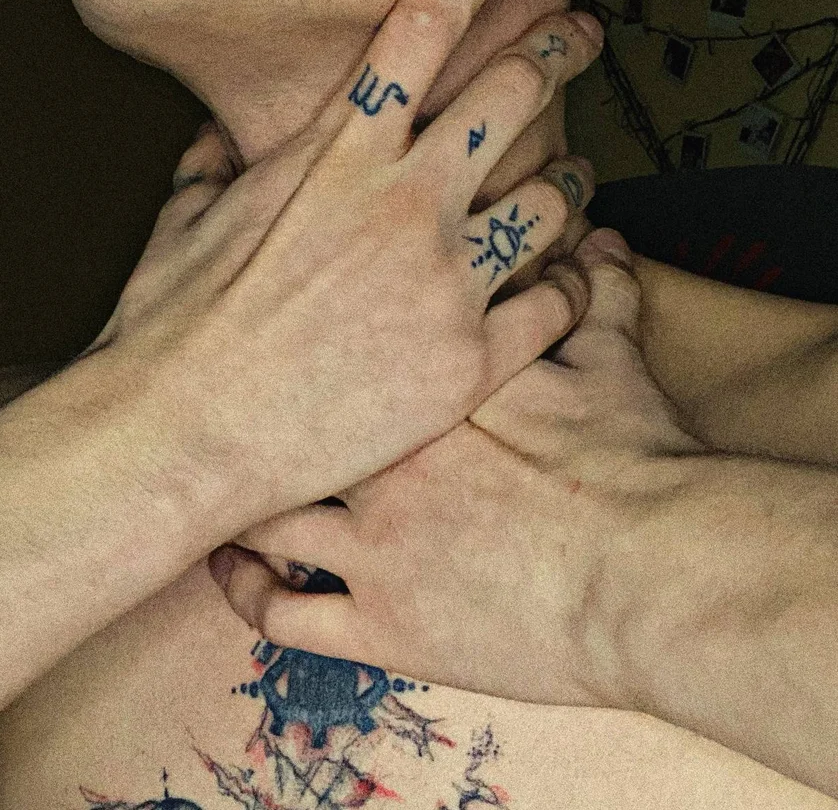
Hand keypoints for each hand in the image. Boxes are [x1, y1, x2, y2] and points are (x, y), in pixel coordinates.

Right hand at [78, 0, 603, 532]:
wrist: (186, 435)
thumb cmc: (173, 334)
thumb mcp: (178, 228)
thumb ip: (209, 172)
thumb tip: (214, 147)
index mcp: (335, 155)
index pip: (422, 22)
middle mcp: (403, 203)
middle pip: (513, 93)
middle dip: (557, 50)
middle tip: (579, 39)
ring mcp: (445, 280)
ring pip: (553, 199)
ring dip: (575, 179)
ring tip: (581, 180)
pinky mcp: (469, 360)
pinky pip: (558, 303)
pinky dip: (574, 283)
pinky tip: (572, 281)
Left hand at [214, 228, 700, 706]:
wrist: (655, 575)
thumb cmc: (636, 465)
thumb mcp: (613, 366)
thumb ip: (593, 297)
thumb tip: (599, 242)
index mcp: (423, 393)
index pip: (332, 346)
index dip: (293, 335)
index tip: (272, 326)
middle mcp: (379, 461)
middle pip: (273, 424)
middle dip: (241, 412)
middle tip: (219, 401)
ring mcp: (372, 546)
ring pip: (259, 518)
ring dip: (230, 500)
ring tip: (213, 484)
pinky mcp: (382, 626)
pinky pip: (280, 613)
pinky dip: (244, 592)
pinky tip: (232, 572)